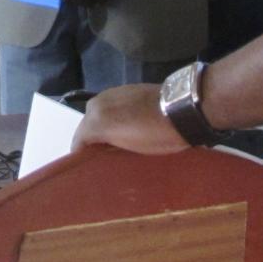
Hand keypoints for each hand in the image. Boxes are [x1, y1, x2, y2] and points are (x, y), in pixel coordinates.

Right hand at [71, 84, 187, 153]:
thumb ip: (100, 145)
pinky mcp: (129, 89)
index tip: (90, 172)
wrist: (184, 108)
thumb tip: (87, 150)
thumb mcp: (125, 146)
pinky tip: (129, 130)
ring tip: (118, 148)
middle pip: (88, 127)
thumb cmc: (154, 133)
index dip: (82, 156)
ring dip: (106, 129)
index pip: (78, 140)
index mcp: (94, 116)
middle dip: (94, 142)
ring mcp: (114, 93)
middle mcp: (99, 101)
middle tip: (106, 161)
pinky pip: (114, 108)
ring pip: (101, 116)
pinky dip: (116, 119)